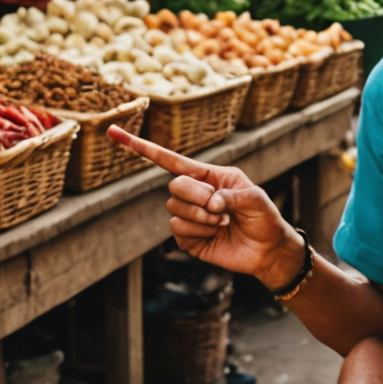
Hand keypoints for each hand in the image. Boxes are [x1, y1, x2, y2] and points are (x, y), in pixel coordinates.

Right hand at [107, 127, 303, 281]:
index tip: (114, 133)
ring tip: (223, 222)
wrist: (268, 250)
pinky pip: (177, 230)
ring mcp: (189, 216)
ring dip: (202, 217)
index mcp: (208, 176)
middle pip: (174, 186)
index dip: (143, 148)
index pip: (171, 160)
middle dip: (198, 197)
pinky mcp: (188, 238)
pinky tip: (214, 235)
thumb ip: (232, 195)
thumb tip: (209, 202)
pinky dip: (198, 232)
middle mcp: (195, 194)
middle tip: (221, 208)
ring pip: (174, 209)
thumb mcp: (256, 198)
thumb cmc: (264, 218)